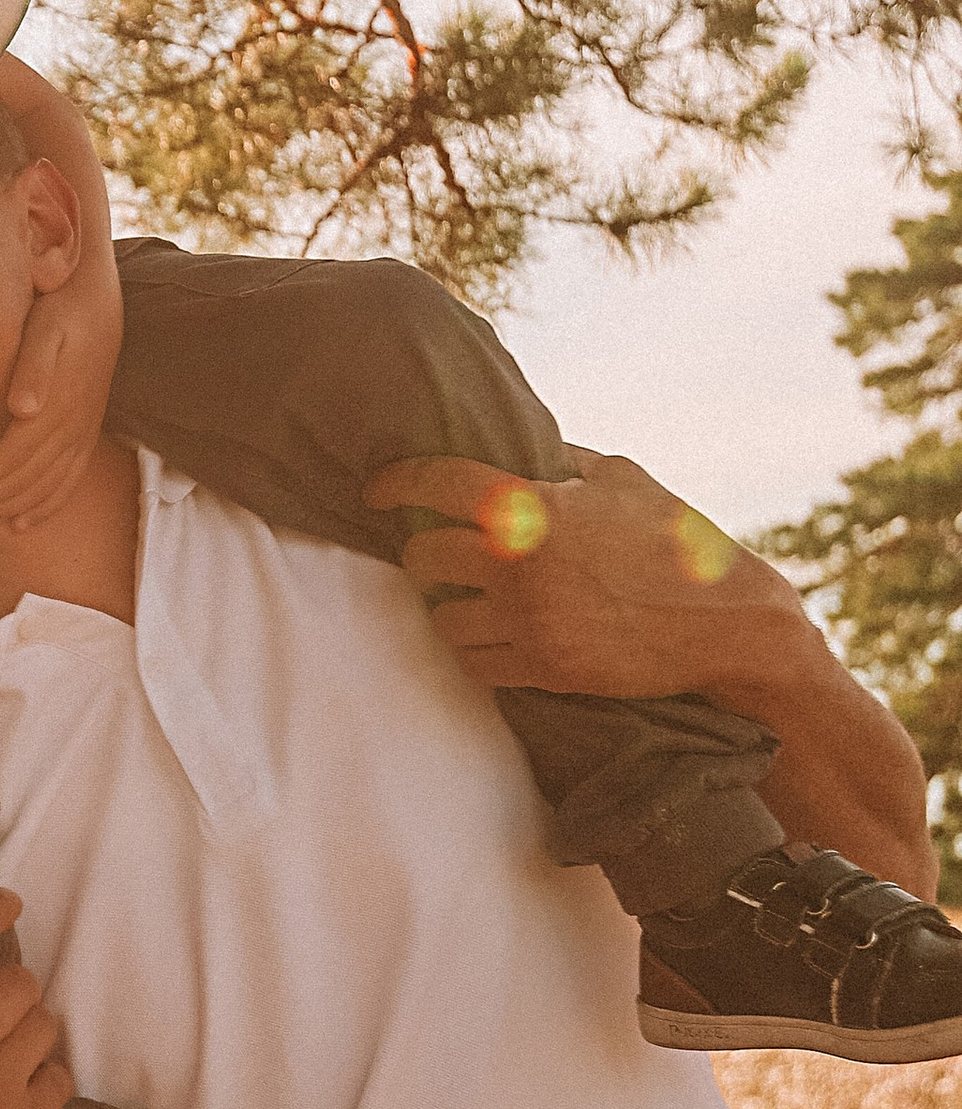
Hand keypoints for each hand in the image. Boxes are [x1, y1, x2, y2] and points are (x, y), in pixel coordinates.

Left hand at [0, 269, 120, 529]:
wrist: (100, 301)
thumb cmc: (61, 309)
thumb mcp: (46, 327)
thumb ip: (34, 367)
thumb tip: (22, 410)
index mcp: (57, 406)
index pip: (11, 457)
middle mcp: (72, 427)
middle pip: (24, 479)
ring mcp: (82, 433)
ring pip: (45, 488)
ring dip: (8, 509)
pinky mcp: (86, 433)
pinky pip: (69, 482)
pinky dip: (44, 508)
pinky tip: (21, 524)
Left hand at [361, 447, 804, 699]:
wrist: (730, 625)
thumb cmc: (678, 541)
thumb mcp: (622, 478)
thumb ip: (559, 459)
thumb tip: (517, 438)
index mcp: (535, 508)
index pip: (436, 485)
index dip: (395, 483)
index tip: (377, 490)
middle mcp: (521, 567)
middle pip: (423, 559)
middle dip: (424, 553)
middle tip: (438, 551)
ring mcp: (530, 623)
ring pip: (442, 621)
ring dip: (448, 607)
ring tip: (469, 597)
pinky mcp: (545, 670)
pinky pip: (475, 664)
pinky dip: (476, 648)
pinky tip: (494, 632)